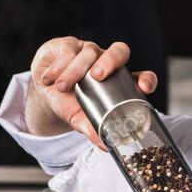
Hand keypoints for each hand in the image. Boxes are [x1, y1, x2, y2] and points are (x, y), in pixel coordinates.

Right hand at [25, 36, 157, 148]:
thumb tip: (106, 147)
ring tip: (61, 88)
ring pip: (89, 52)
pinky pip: (68, 50)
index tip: (144, 88)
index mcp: (119, 81)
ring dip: (74, 70)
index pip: (141, 76)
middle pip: (119, 51)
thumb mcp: (82, 120)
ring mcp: (90, 51)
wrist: (44, 93)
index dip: (146, 80)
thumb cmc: (70, 104)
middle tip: (96, 76)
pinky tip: (50, 79)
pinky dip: (58, 66)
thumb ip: (93, 131)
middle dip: (109, 61)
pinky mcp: (69, 45)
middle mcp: (108, 63)